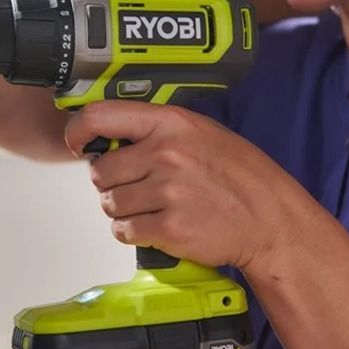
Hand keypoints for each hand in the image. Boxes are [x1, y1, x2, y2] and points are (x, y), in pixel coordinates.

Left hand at [64, 100, 313, 270]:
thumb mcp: (203, 133)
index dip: (78, 131)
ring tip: (152, 208)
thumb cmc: (239, 176)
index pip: (100, 115)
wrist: (270, 221)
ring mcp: (167, 192)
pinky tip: (155, 227)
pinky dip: (132, 232)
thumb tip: (109, 137)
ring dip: (122, 210)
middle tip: (135, 187)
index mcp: (171, 123)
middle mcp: (165, 153)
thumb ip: (157, 130)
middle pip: (100, 170)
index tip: (79, 144)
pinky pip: (123, 231)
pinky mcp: (168, 228)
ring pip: (109, 203)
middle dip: (110, 182)